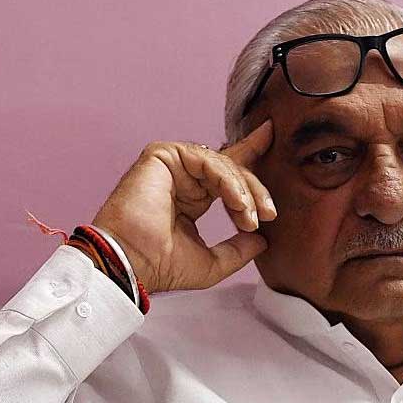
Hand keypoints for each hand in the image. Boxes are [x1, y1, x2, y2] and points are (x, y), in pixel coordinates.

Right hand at [90, 119, 275, 293]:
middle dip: (255, 189)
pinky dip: (228, 181)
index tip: (270, 135)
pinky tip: (238, 203)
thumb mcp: (212, 262)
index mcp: (191, 198)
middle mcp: (182, 179)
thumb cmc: (160, 267)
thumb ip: (237, 250)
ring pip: (223, 164)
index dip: (250, 153)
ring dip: (244, 190)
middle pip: (231, 167)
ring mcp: (172, 166)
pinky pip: (207, 160)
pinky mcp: (162, 155)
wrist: (131, 264)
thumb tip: (262, 240)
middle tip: (270, 213)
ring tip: (252, 217)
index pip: (225, 173)